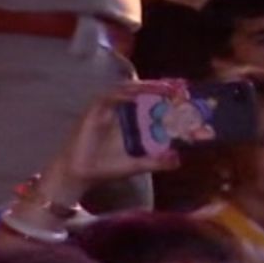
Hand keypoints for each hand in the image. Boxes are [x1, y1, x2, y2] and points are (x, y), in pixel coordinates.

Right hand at [44, 81, 185, 200]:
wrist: (80, 176)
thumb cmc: (106, 168)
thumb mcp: (137, 164)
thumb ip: (157, 162)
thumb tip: (178, 160)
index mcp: (132, 120)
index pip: (151, 101)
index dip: (167, 96)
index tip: (183, 95)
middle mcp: (121, 111)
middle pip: (142, 92)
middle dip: (160, 87)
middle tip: (177, 88)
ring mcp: (107, 109)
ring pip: (128, 89)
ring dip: (146, 86)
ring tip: (163, 87)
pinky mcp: (94, 111)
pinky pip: (109, 96)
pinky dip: (123, 93)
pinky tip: (136, 95)